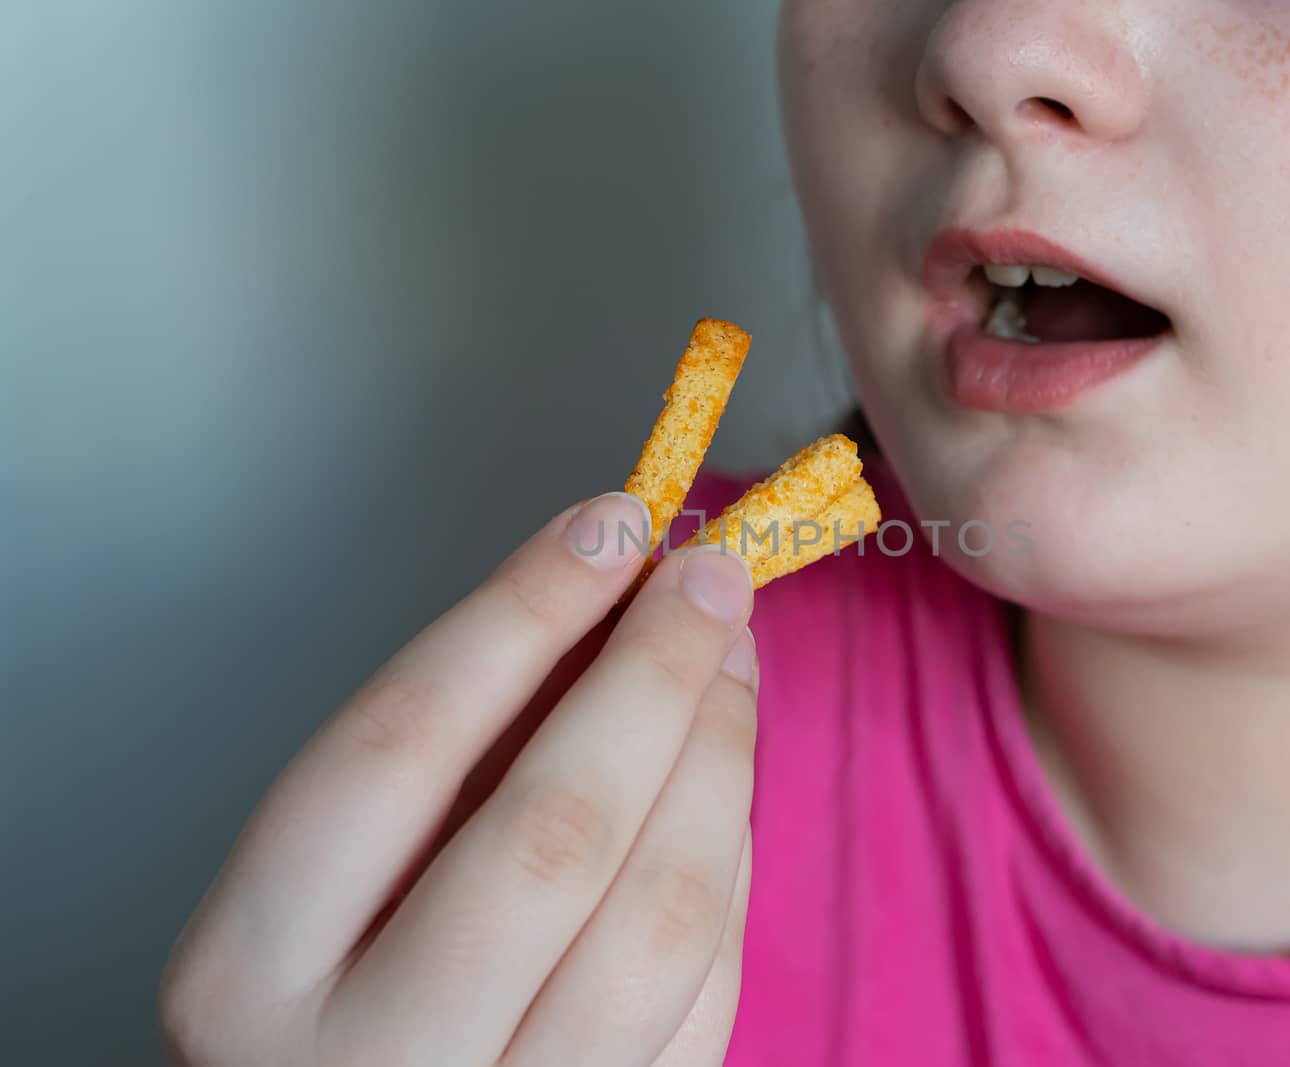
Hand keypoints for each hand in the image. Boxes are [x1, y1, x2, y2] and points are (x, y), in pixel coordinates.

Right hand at [160, 492, 758, 1066]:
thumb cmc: (334, 995)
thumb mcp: (326, 883)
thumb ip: (441, 757)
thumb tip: (598, 601)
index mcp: (251, 970)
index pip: (399, 748)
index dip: (518, 614)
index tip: (609, 522)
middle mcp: (373, 1064)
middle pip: (548, 833)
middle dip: (651, 676)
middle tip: (710, 577)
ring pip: (657, 920)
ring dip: (717, 759)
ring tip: (733, 659)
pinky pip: (706, 987)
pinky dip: (728, 860)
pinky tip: (721, 780)